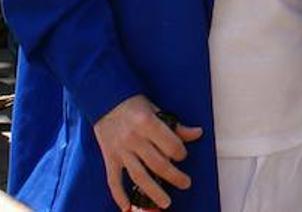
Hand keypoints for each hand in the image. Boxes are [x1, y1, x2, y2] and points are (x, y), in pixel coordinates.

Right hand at [92, 95, 201, 209]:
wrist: (104, 99)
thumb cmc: (133, 103)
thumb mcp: (156, 109)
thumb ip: (175, 125)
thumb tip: (197, 133)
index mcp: (147, 123)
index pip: (170, 145)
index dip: (180, 152)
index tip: (182, 155)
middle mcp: (134, 138)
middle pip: (158, 164)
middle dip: (174, 176)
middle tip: (185, 183)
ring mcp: (120, 150)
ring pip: (139, 176)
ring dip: (154, 192)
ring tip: (166, 203)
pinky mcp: (109, 158)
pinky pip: (113, 180)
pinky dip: (119, 195)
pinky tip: (127, 207)